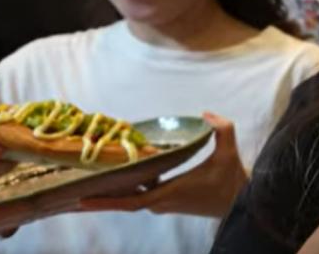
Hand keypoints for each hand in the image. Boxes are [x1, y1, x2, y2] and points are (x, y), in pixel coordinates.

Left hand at [78, 112, 247, 217]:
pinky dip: (126, 188)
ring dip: (113, 191)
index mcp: (170, 192)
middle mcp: (163, 201)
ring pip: (132, 198)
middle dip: (101, 197)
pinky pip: (140, 195)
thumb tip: (207, 114)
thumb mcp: (229, 154)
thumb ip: (222, 130)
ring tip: (88, 182)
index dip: (108, 200)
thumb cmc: (233, 181)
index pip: (132, 200)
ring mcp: (164, 202)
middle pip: (124, 201)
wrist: (243, 203)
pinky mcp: (168, 200)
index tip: (85, 198)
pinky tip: (115, 175)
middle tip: (75, 191)